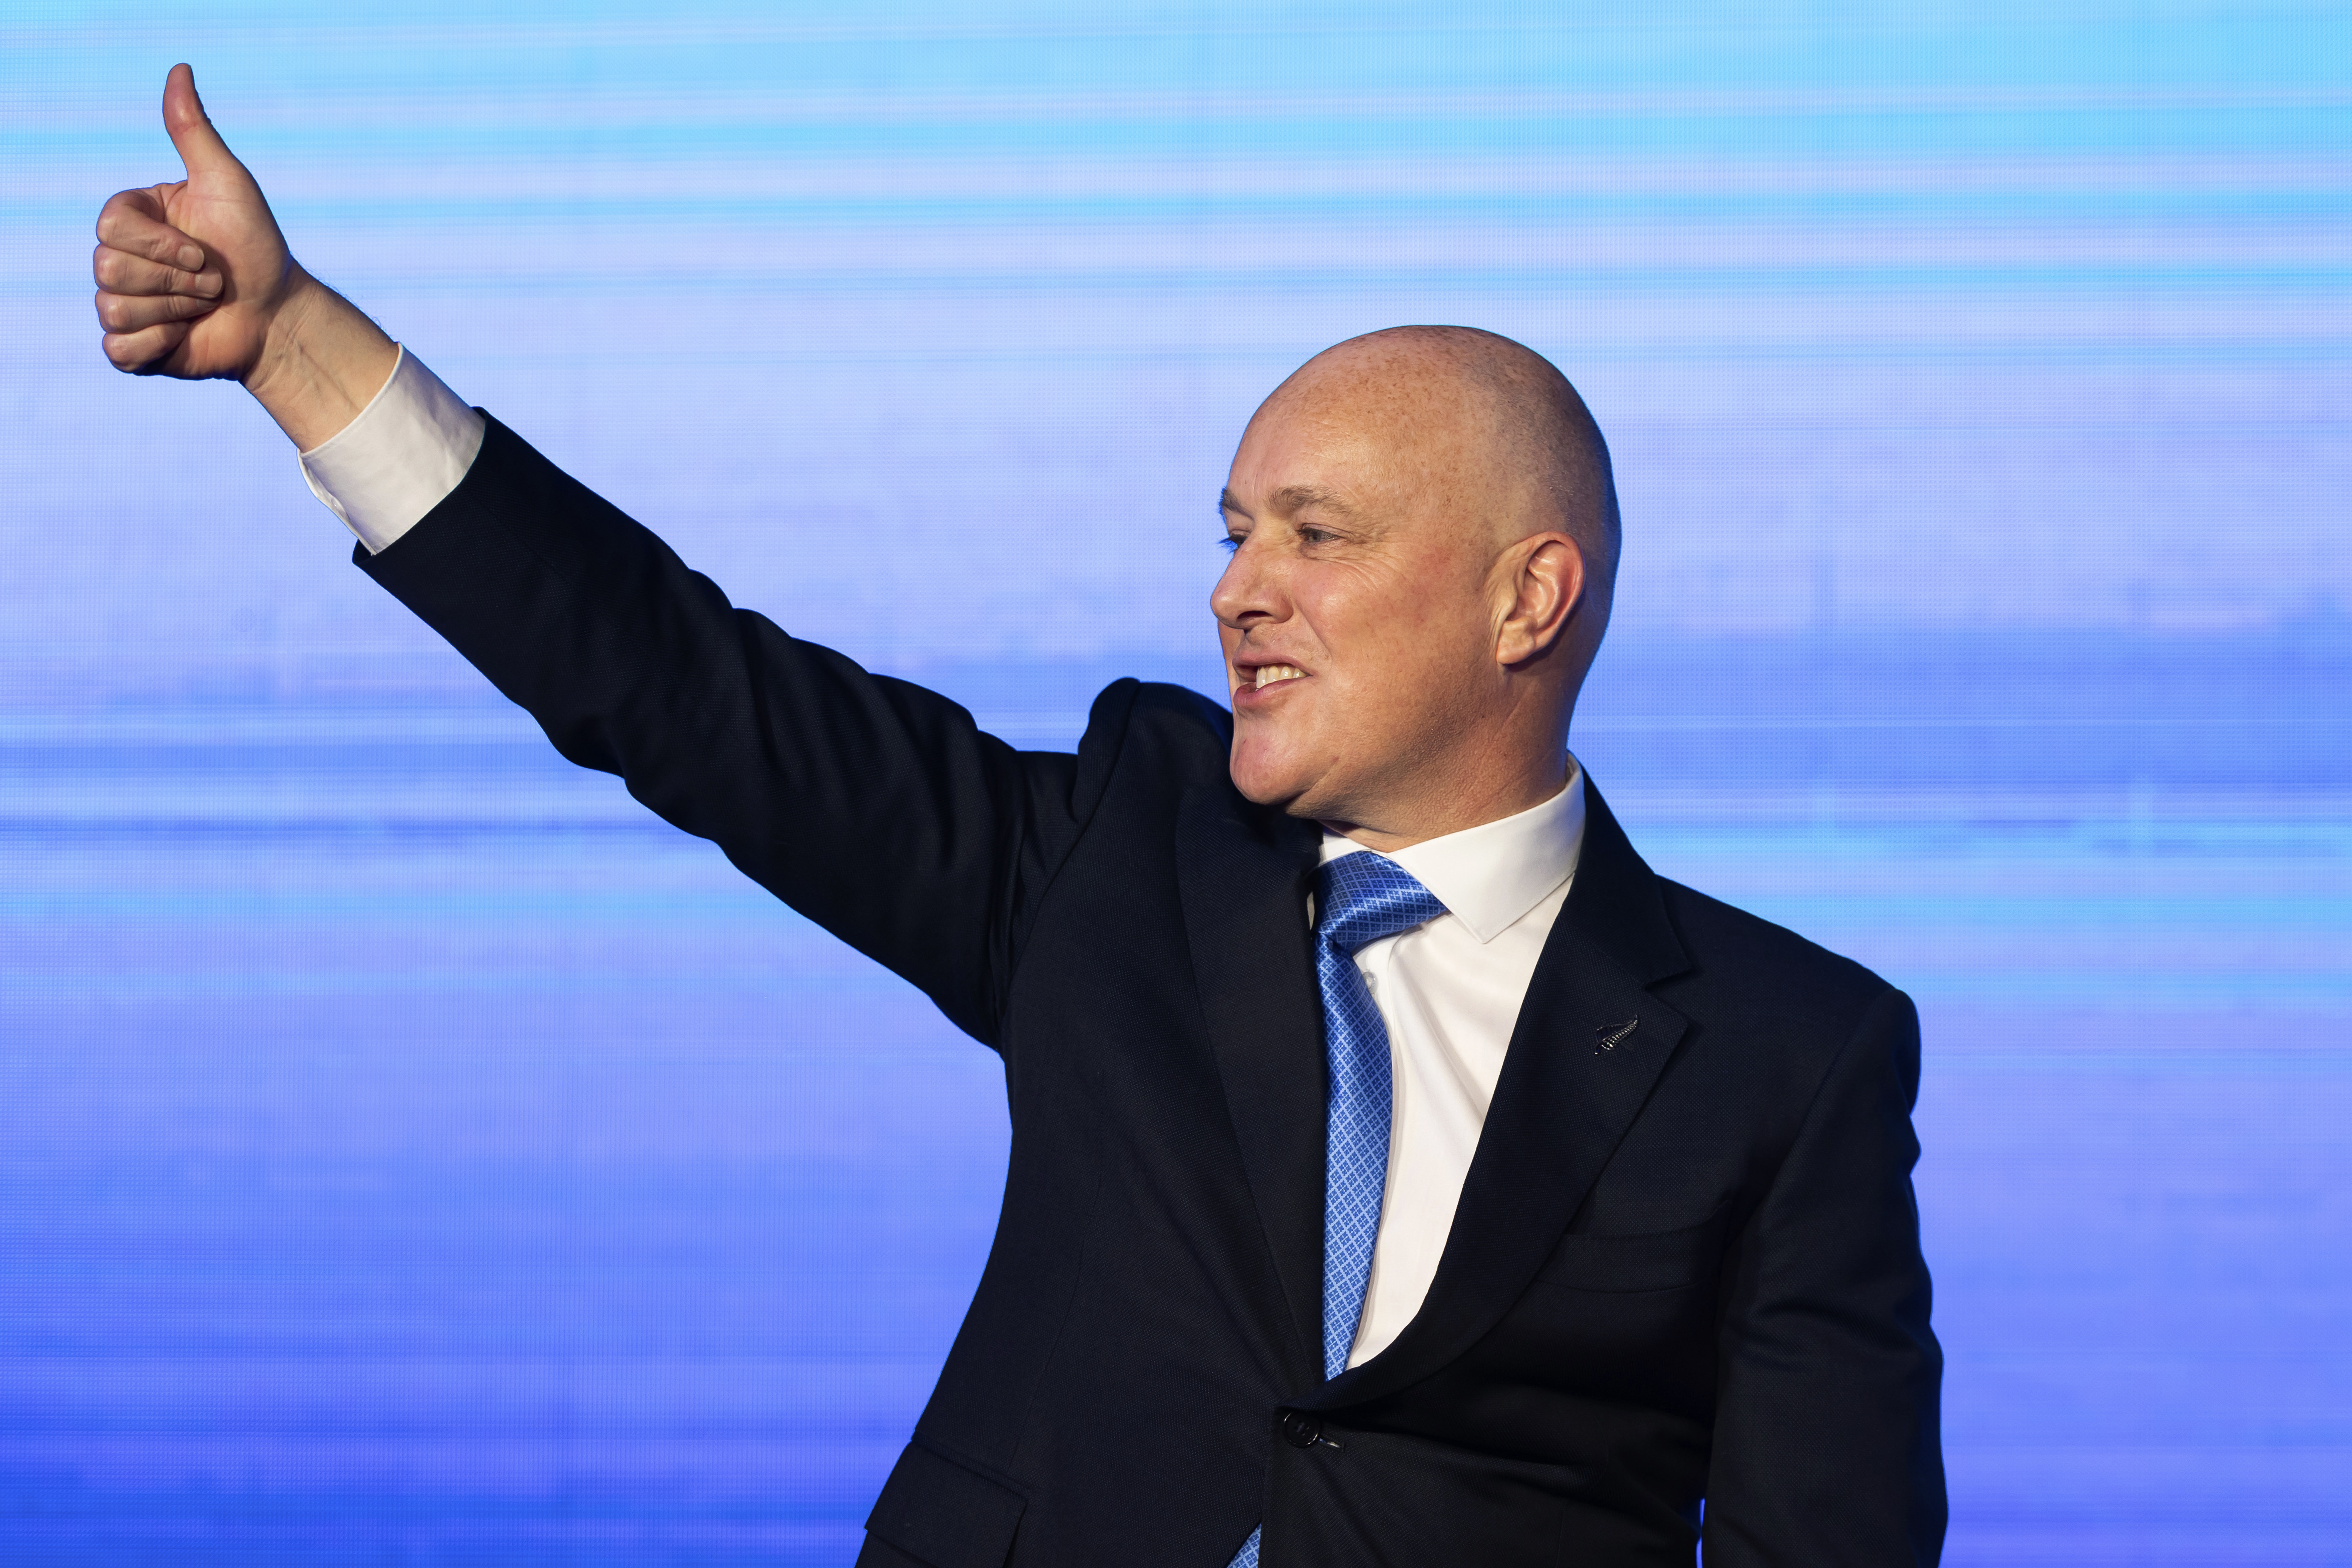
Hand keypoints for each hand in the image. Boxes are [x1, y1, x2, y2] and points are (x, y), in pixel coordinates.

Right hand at [94, 64, 395, 449]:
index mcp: (132, 219)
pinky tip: (188, 336)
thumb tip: (179, 69)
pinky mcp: (132, 349)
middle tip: (213, 282)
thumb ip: (194, 132)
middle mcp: (120, 258)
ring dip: (175, 310)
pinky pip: (119, 349)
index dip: (162, 246)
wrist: (278, 314)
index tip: (205, 252)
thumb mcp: (228, 183)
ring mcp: (123, 305)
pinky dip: (161, 344)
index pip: (109, 227)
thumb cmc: (255, 247)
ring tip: (206, 306)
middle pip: (107, 268)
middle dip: (176, 280)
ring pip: (113, 308)